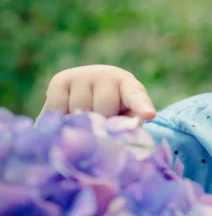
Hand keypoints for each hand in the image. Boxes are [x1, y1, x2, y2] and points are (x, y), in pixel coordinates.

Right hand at [42, 65, 156, 119]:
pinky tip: (68, 115)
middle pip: (102, 111)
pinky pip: (58, 109)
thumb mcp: (125, 118)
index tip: (149, 115)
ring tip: (85, 119)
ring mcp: (82, 75)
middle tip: (100, 123)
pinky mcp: (59, 80)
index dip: (142, 107)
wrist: (88, 93)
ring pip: (79, 111)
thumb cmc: (113, 111)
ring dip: (80, 123)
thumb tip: (109, 140)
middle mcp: (106, 74)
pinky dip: (62, 119)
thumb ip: (125, 128)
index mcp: (129, 85)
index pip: (136, 96)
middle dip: (101, 124)